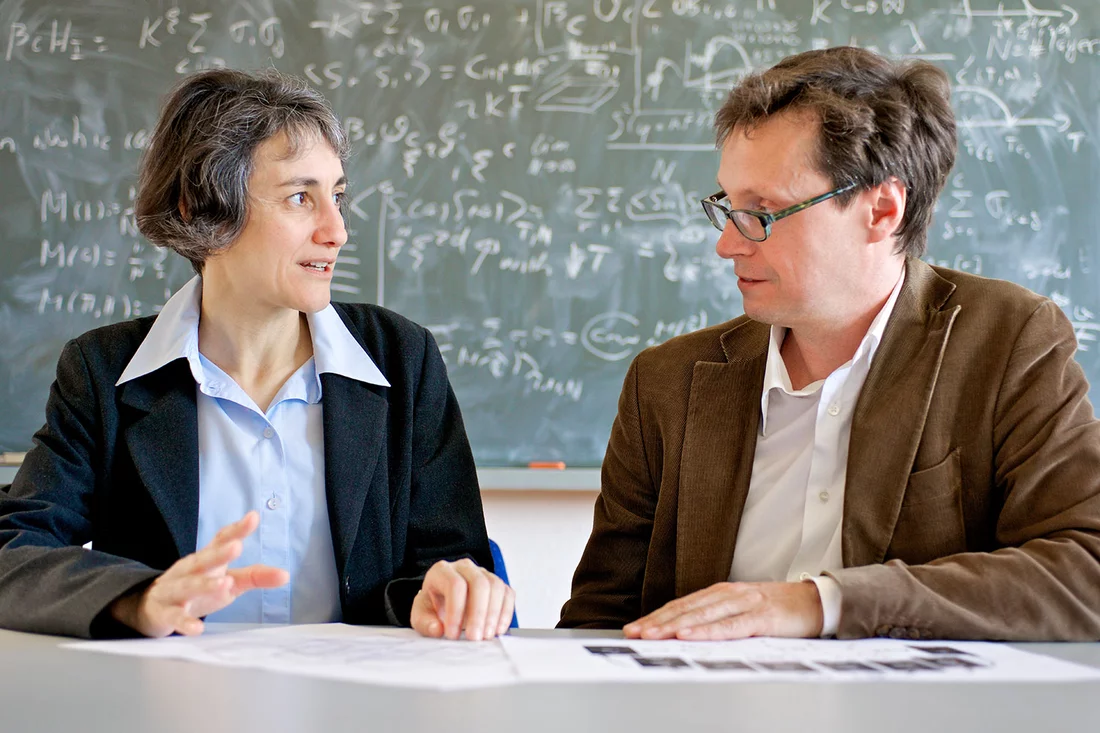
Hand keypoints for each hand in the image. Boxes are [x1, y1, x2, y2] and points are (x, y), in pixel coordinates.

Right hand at [109, 511, 288, 636]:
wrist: (150, 606)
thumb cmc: (197, 588)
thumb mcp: (228, 581)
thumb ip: (255, 576)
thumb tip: (286, 574)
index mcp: (206, 559)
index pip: (221, 540)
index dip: (236, 529)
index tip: (253, 517)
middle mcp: (190, 570)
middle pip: (204, 559)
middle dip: (219, 553)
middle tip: (236, 546)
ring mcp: (175, 590)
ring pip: (189, 585)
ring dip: (205, 584)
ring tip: (225, 584)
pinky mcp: (165, 613)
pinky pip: (175, 618)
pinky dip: (185, 623)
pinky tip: (197, 629)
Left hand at [410, 558, 514, 640]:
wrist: (444, 603)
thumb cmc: (433, 607)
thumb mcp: (420, 616)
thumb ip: (425, 623)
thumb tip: (437, 628)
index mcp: (442, 571)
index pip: (455, 585)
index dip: (456, 610)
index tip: (452, 634)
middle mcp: (464, 567)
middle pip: (479, 583)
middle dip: (478, 613)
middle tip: (474, 637)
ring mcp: (483, 573)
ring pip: (496, 587)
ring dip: (493, 614)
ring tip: (486, 636)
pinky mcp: (497, 584)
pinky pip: (507, 594)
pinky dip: (505, 613)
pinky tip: (497, 629)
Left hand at [623, 581, 823, 640]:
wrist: (816, 602)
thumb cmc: (777, 610)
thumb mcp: (741, 612)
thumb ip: (717, 619)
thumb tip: (685, 632)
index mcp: (722, 593)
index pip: (682, 605)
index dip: (657, 616)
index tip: (635, 628)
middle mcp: (729, 594)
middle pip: (686, 609)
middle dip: (657, 622)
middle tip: (634, 633)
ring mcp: (745, 603)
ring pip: (703, 615)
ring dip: (675, 625)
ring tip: (653, 635)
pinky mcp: (762, 616)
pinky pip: (730, 626)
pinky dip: (708, 631)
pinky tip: (690, 635)